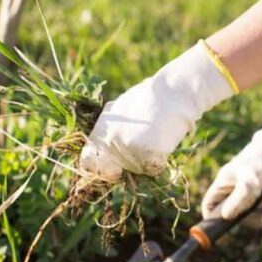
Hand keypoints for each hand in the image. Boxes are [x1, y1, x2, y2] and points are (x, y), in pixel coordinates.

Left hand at [80, 41, 235, 180]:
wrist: (173, 91)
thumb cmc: (154, 98)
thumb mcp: (125, 109)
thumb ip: (115, 129)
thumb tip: (116, 152)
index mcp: (101, 128)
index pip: (87, 162)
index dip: (102, 169)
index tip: (116, 169)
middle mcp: (108, 140)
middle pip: (116, 171)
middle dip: (130, 167)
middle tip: (145, 153)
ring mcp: (125, 147)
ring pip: (138, 170)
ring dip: (149, 161)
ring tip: (158, 137)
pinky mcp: (144, 152)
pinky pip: (154, 169)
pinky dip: (162, 161)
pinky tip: (165, 142)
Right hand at [201, 100, 261, 221]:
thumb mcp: (253, 179)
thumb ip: (240, 198)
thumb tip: (226, 217)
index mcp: (224, 181)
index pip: (210, 205)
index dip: (214, 218)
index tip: (228, 228)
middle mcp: (234, 185)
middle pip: (234, 213)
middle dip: (250, 215)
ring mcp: (249, 186)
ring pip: (252, 210)